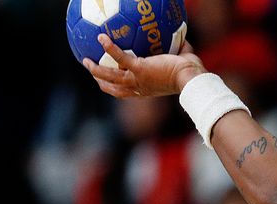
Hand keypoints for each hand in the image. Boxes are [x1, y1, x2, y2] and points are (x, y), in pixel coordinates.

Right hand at [83, 33, 205, 97]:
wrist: (191, 79)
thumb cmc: (191, 73)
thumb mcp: (182, 63)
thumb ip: (179, 52)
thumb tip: (183, 38)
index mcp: (146, 90)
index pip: (127, 92)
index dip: (116, 88)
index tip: (110, 82)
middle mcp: (139, 88)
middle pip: (113, 89)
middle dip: (101, 82)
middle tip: (91, 72)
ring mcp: (137, 79)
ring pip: (110, 76)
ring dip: (96, 69)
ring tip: (84, 60)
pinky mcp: (139, 69)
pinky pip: (119, 57)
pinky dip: (109, 48)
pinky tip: (101, 37)